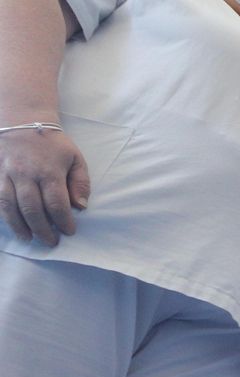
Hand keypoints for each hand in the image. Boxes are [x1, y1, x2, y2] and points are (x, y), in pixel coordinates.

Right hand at [0, 127, 90, 246]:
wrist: (22, 120)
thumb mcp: (75, 158)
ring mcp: (6, 174)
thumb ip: (80, 183)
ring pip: (9, 205)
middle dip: (42, 229)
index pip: (56, 203)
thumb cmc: (53, 143)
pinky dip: (3, 213)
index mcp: (49, 171)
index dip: (63, 221)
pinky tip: (11, 223)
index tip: (69, 231)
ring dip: (19, 226)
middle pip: (32, 209)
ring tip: (29, 238)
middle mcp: (25, 174)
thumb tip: (81, 206)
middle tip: (51, 241)